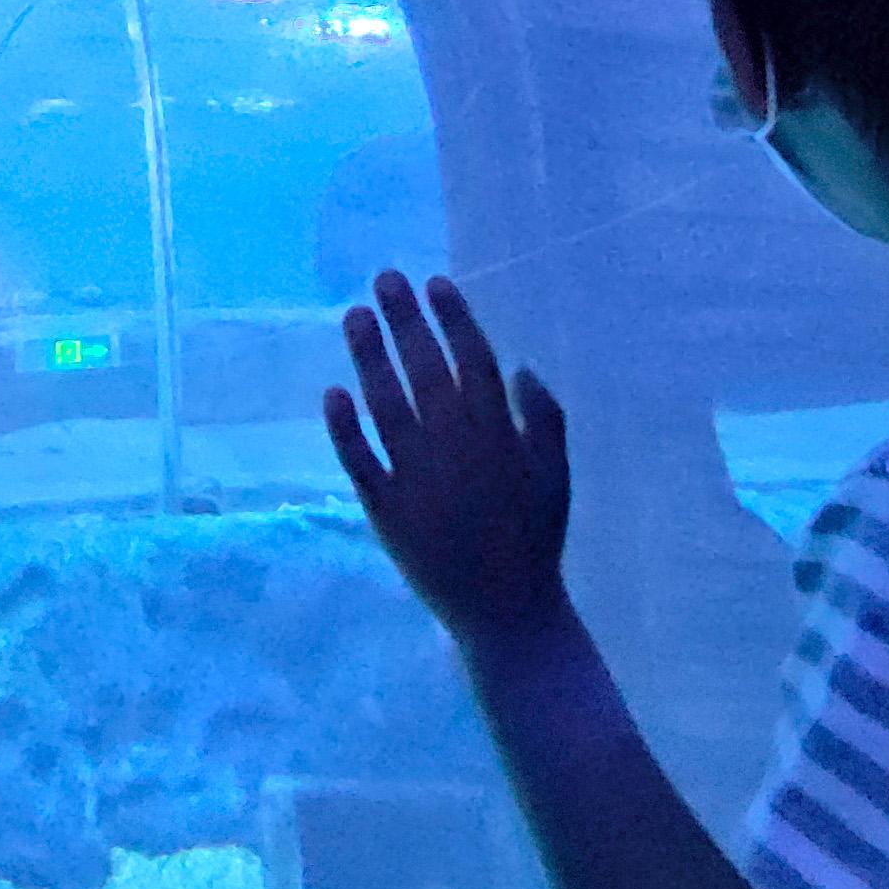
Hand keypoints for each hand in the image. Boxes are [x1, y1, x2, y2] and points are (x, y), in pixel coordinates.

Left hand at [326, 272, 570, 647]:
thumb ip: (544, 419)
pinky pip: (360, 460)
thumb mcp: (556, 475)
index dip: (452, 317)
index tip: (434, 281)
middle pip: (424, 369)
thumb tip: (519, 366)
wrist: (507, 611)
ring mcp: (417, 477)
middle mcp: (454, 447)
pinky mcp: (386, 509)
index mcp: (499, 434)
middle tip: (384, 278)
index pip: (472, 360)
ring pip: (386, 404)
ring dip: (369, 356)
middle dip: (405, 320)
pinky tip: (333, 392)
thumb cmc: (535, 537)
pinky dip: (345, 427)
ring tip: (355, 315)